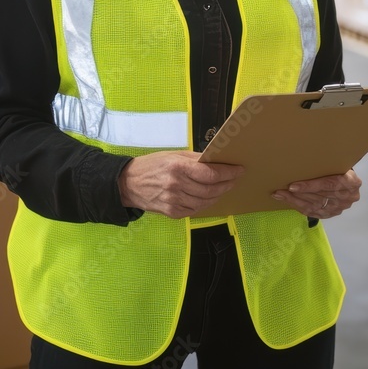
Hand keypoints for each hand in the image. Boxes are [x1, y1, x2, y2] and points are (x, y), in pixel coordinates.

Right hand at [118, 150, 243, 218]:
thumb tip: (216, 161)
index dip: (228, 173)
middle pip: (210, 189)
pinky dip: (205, 204)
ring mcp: (174, 201)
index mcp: (177, 167)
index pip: (210, 174)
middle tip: (235, 179)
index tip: (239, 170)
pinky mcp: (172, 213)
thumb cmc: (152, 165)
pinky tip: (208, 197)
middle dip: (227, 184)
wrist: (129, 184)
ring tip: (224, 188)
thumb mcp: (173, 155)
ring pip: (205, 202)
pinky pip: (195, 210)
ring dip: (218, 195)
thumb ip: (194, 159)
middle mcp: (176, 185)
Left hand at [271, 169, 361, 219]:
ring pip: (314, 206)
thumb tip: (300, 157)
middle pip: (319, 197)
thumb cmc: (339, 166)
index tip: (292, 186)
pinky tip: (288, 201)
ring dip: (295, 201)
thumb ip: (325, 164)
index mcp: (351, 182)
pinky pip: (314, 212)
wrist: (348, 179)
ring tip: (279, 195)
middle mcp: (348, 197)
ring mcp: (341, 207)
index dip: (310, 186)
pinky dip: (299, 207)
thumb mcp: (337, 162)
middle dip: (298, 194)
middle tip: (280, 190)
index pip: (328, 185)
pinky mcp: (333, 213)